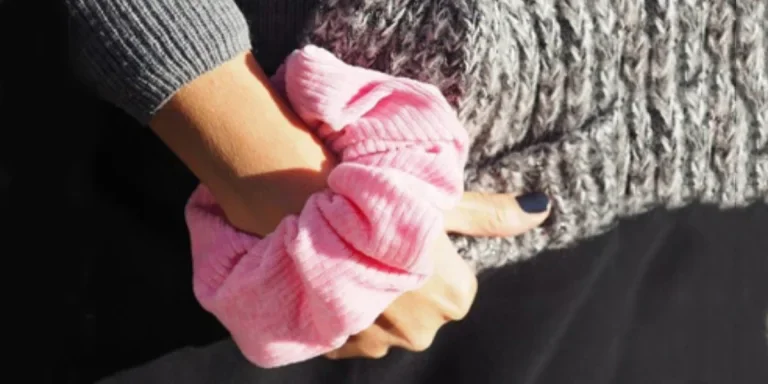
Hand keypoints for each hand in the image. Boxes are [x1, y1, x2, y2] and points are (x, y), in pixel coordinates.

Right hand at [325, 191, 549, 358]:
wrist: (308, 221)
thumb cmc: (382, 205)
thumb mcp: (441, 203)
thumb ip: (491, 214)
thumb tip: (542, 210)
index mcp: (454, 296)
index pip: (455, 284)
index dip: (432, 259)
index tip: (407, 238)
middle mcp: (423, 331)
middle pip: (423, 307)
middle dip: (406, 284)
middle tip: (377, 247)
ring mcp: (380, 342)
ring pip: (388, 322)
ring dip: (376, 300)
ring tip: (352, 260)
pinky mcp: (342, 346)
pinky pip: (355, 333)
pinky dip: (349, 312)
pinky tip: (337, 280)